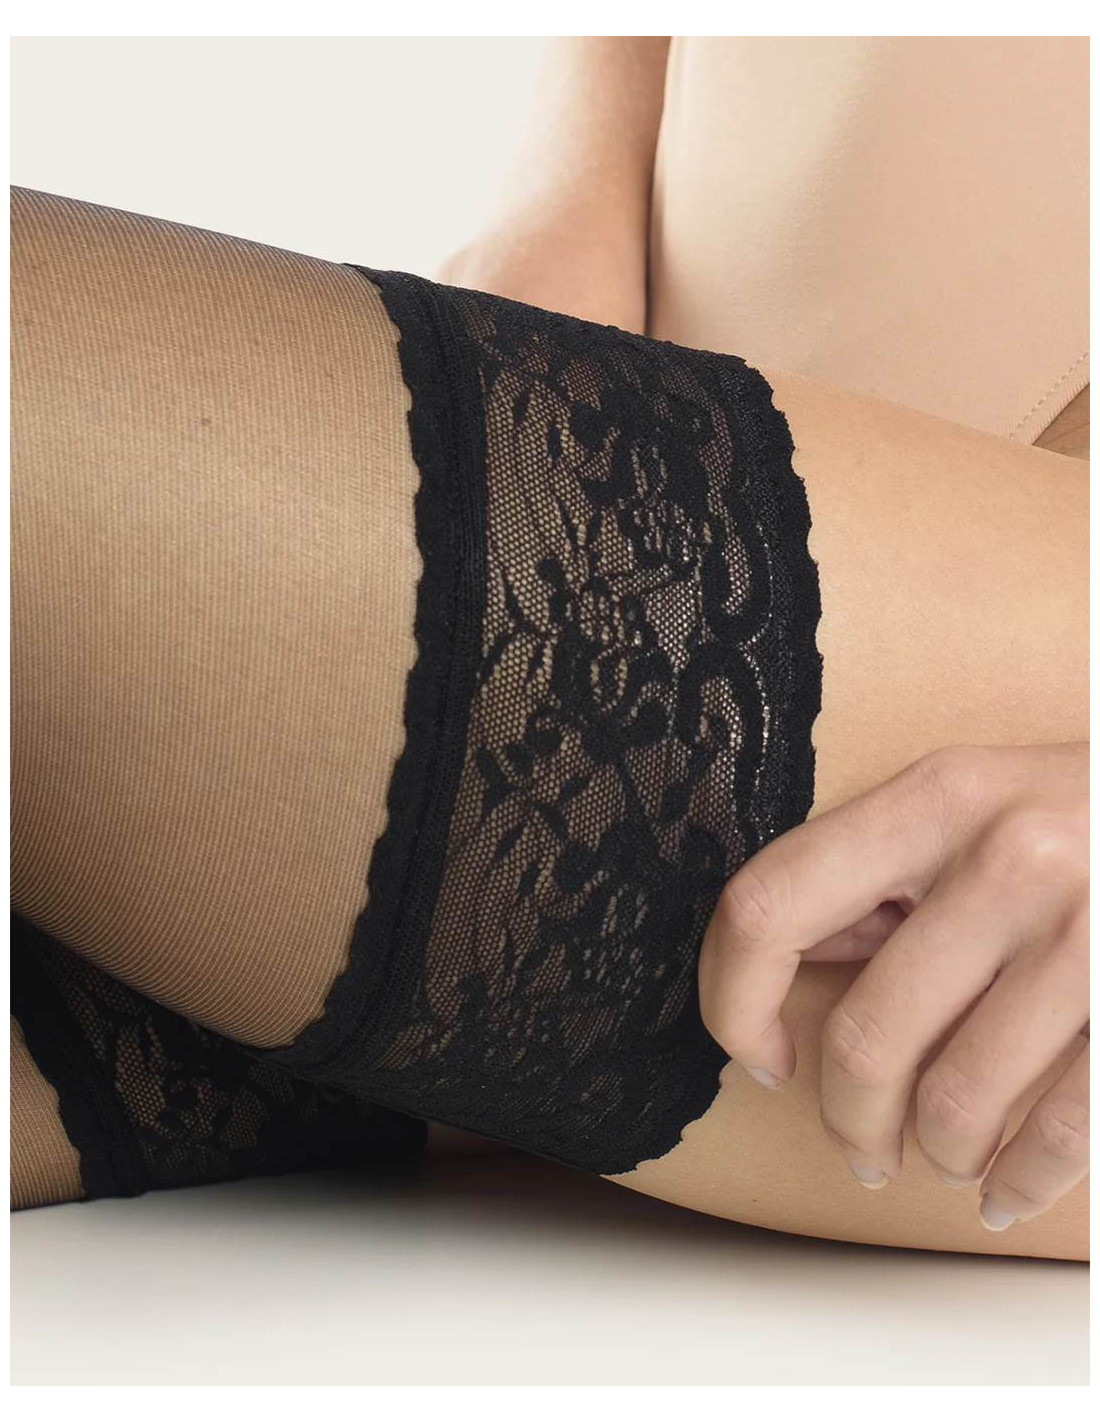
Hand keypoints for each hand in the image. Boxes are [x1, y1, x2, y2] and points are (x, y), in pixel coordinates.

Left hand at [699, 742, 1088, 1229]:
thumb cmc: (1086, 809)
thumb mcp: (973, 799)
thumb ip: (876, 871)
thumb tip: (773, 959)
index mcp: (936, 799)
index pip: (771, 906)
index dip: (736, 999)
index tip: (759, 1052)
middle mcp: (1006, 859)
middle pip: (865, 1036)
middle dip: (850, 1118)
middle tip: (862, 1143)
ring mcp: (1085, 934)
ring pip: (955, 1102)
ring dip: (938, 1152)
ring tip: (946, 1152)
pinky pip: (1061, 1131)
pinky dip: (1021, 1182)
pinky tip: (1006, 1189)